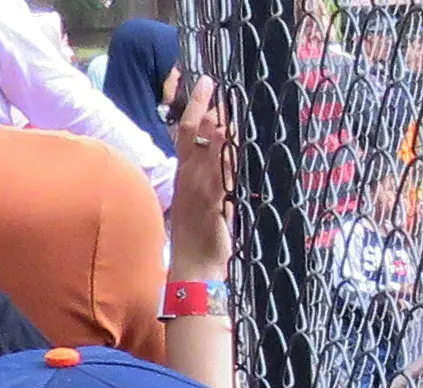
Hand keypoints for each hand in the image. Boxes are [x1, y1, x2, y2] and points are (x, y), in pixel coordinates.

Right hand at [167, 72, 232, 281]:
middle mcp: (188, 177)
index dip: (196, 106)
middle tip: (221, 87)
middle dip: (207, 107)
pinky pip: (220, 174)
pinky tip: (238, 140)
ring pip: (209, 148)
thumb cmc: (203, 241)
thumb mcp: (211, 205)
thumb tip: (233, 165)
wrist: (196, 268)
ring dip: (222, 126)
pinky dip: (229, 156)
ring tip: (232, 105)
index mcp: (185, 176)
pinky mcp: (211, 202)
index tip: (207, 83)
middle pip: (194, 131)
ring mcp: (198, 188)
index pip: (187, 132)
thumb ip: (219, 184)